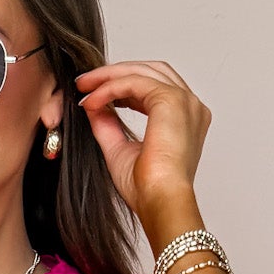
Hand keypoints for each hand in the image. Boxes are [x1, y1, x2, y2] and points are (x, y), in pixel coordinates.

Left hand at [72, 60, 209, 222]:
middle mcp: (189, 106)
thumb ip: (108, 125)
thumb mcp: (119, 150)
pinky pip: (134, 82)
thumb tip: (92, 104)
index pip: (153, 88)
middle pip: (150, 71)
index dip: (122, 87)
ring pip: (142, 72)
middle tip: (84, 83)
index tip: (95, 94)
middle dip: (114, 74)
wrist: (159, 201)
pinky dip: (109, 88)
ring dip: (109, 76)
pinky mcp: (171, 100)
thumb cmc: (148, 189)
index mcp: (184, 119)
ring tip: (84, 86)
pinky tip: (92, 100)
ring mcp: (184, 101)